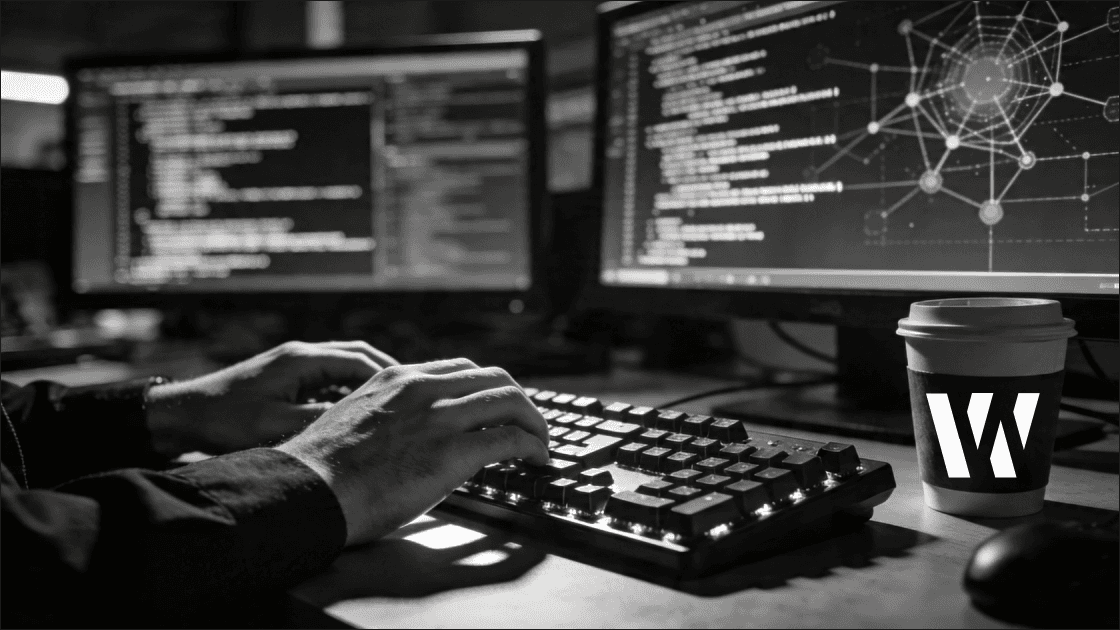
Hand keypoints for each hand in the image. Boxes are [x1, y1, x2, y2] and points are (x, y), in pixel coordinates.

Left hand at [146, 341, 397, 455]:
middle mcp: (300, 355)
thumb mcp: (275, 426)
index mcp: (301, 360)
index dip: (389, 375)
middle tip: (413, 393)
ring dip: (367, 381)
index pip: (359, 359)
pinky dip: (347, 390)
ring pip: (343, 366)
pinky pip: (328, 378)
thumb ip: (318, 420)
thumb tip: (358, 421)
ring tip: (393, 404)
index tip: (414, 391)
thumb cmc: (225, 420)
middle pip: (356, 355)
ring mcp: (293, 364)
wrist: (184, 414)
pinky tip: (359, 412)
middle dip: (386, 374)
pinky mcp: (287, 377)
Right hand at [274, 358, 548, 545]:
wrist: (306, 491)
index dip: (488, 388)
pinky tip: (536, 460)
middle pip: (494, 377)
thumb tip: (411, 436)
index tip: (497, 407)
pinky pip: (510, 438)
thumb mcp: (357, 419)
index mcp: (397, 377)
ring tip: (540, 444)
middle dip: (519, 401)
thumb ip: (390, 415)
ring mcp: (438, 417)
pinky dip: (532, 446)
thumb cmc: (322, 470)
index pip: (461, 369)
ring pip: (510, 400)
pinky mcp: (451, 451)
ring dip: (534, 423)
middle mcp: (422, 388)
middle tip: (528, 425)